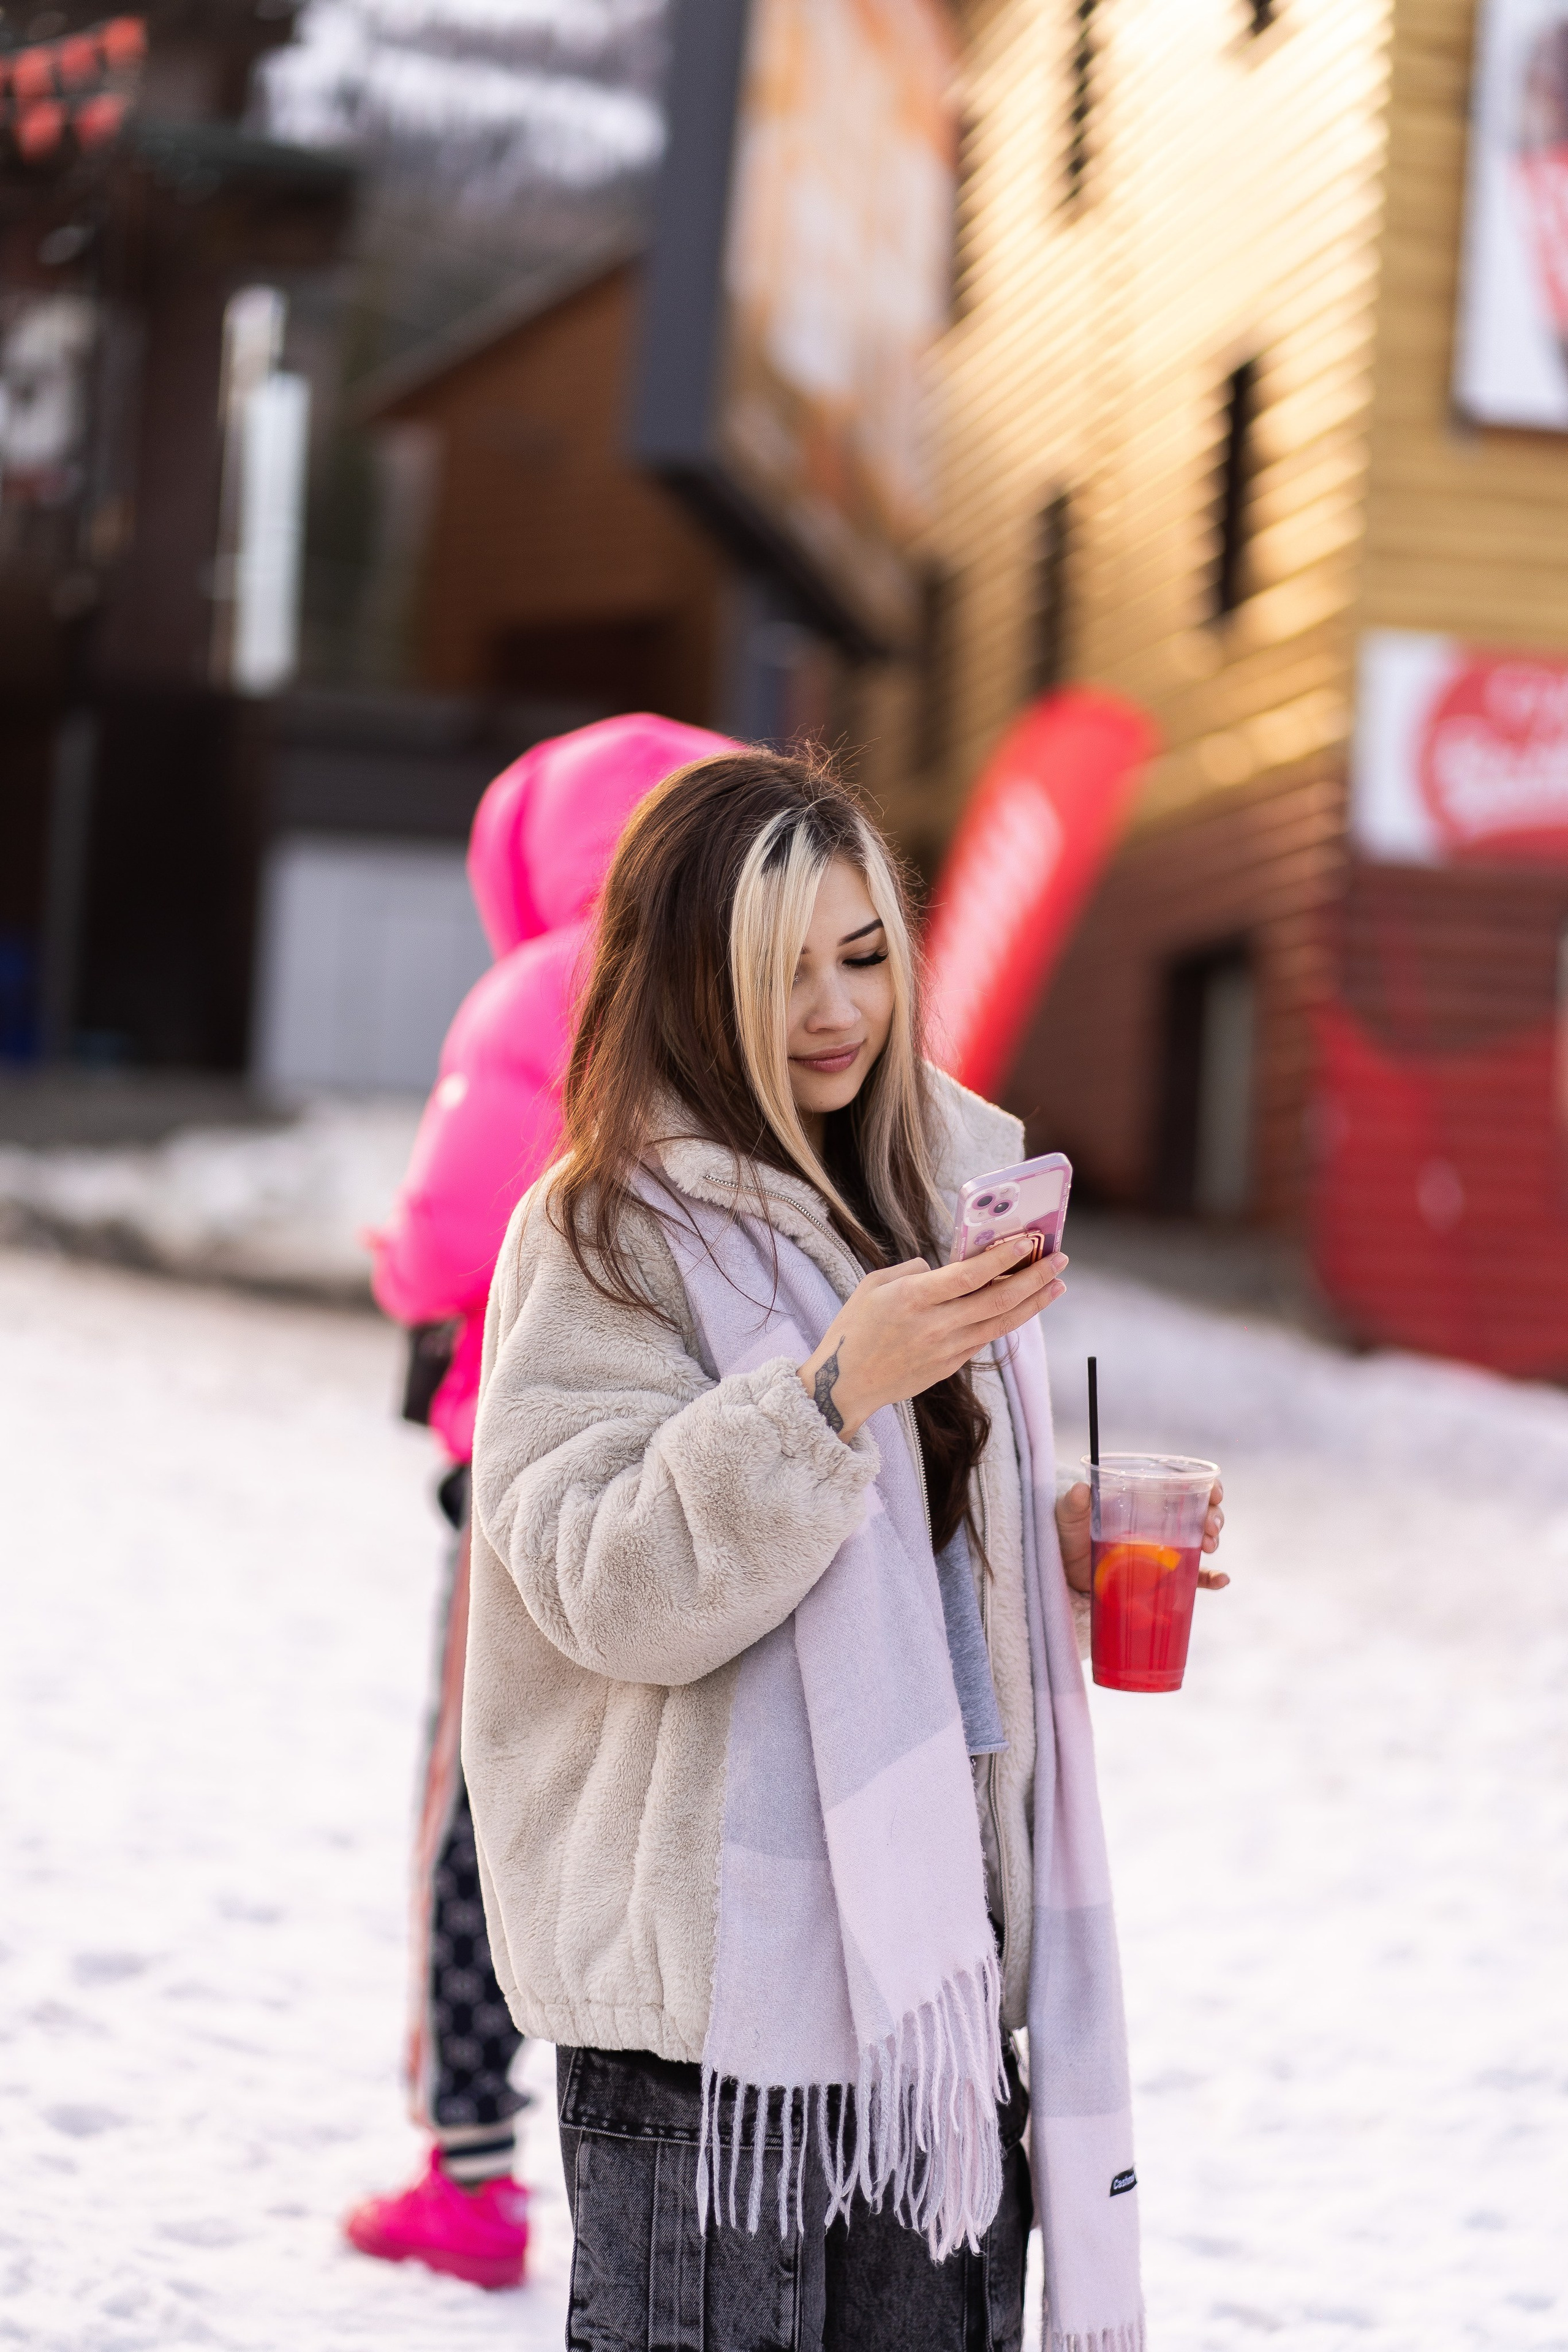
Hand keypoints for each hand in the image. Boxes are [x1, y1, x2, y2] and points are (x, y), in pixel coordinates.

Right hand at [798, 1237, 1067, 1441]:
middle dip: (1035, 1278)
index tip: (1029, 1241)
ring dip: (1034, 1303)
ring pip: (1001, 1323)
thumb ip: (912, 1270)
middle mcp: (935, 1325)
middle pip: (998, 1300)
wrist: (845, 1386)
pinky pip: (985, 1338)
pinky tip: (1022, 1306)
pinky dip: (1007, 1320)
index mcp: (913, 1298)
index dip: (1004, 1258)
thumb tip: (945, 1267)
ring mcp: (946, 1350)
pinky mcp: (950, 1367)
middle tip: (1061, 1260)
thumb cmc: (853, 1329)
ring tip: (1057, 1285)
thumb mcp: (873, 1285)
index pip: (970, 1275)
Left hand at [1056, 1478, 1227, 1595]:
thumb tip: (1080, 1489)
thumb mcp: (1069, 1516)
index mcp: (1145, 1500)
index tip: (1215, 1492)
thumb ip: (1074, 1503)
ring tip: (1209, 1545)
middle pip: (1200, 1513)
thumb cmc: (1069, 1534)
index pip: (1184, 1486)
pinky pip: (1193, 1578)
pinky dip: (1210, 1579)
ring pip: (1201, 1540)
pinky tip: (1222, 1580)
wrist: (1064, 1570)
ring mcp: (1164, 1550)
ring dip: (1213, 1539)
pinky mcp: (1162, 1577)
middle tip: (1211, 1527)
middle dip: (1214, 1516)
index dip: (1207, 1487)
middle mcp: (1160, 1523)